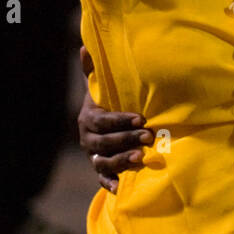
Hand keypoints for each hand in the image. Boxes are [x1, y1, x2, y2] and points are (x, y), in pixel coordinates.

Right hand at [78, 46, 151, 192]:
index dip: (120, 121)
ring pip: (104, 162)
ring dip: (122, 161)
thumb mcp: (99, 87)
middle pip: (104, 143)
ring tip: (142, 157)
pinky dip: (110, 184)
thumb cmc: (106, 102)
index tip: (141, 118)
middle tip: (149, 136)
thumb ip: (93, 70)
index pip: (102, 121)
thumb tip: (84, 45)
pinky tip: (120, 188)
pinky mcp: (101, 171)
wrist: (102, 128)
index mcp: (88, 118)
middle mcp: (89, 140)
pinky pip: (103, 179)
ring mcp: (94, 157)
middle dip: (126, 139)